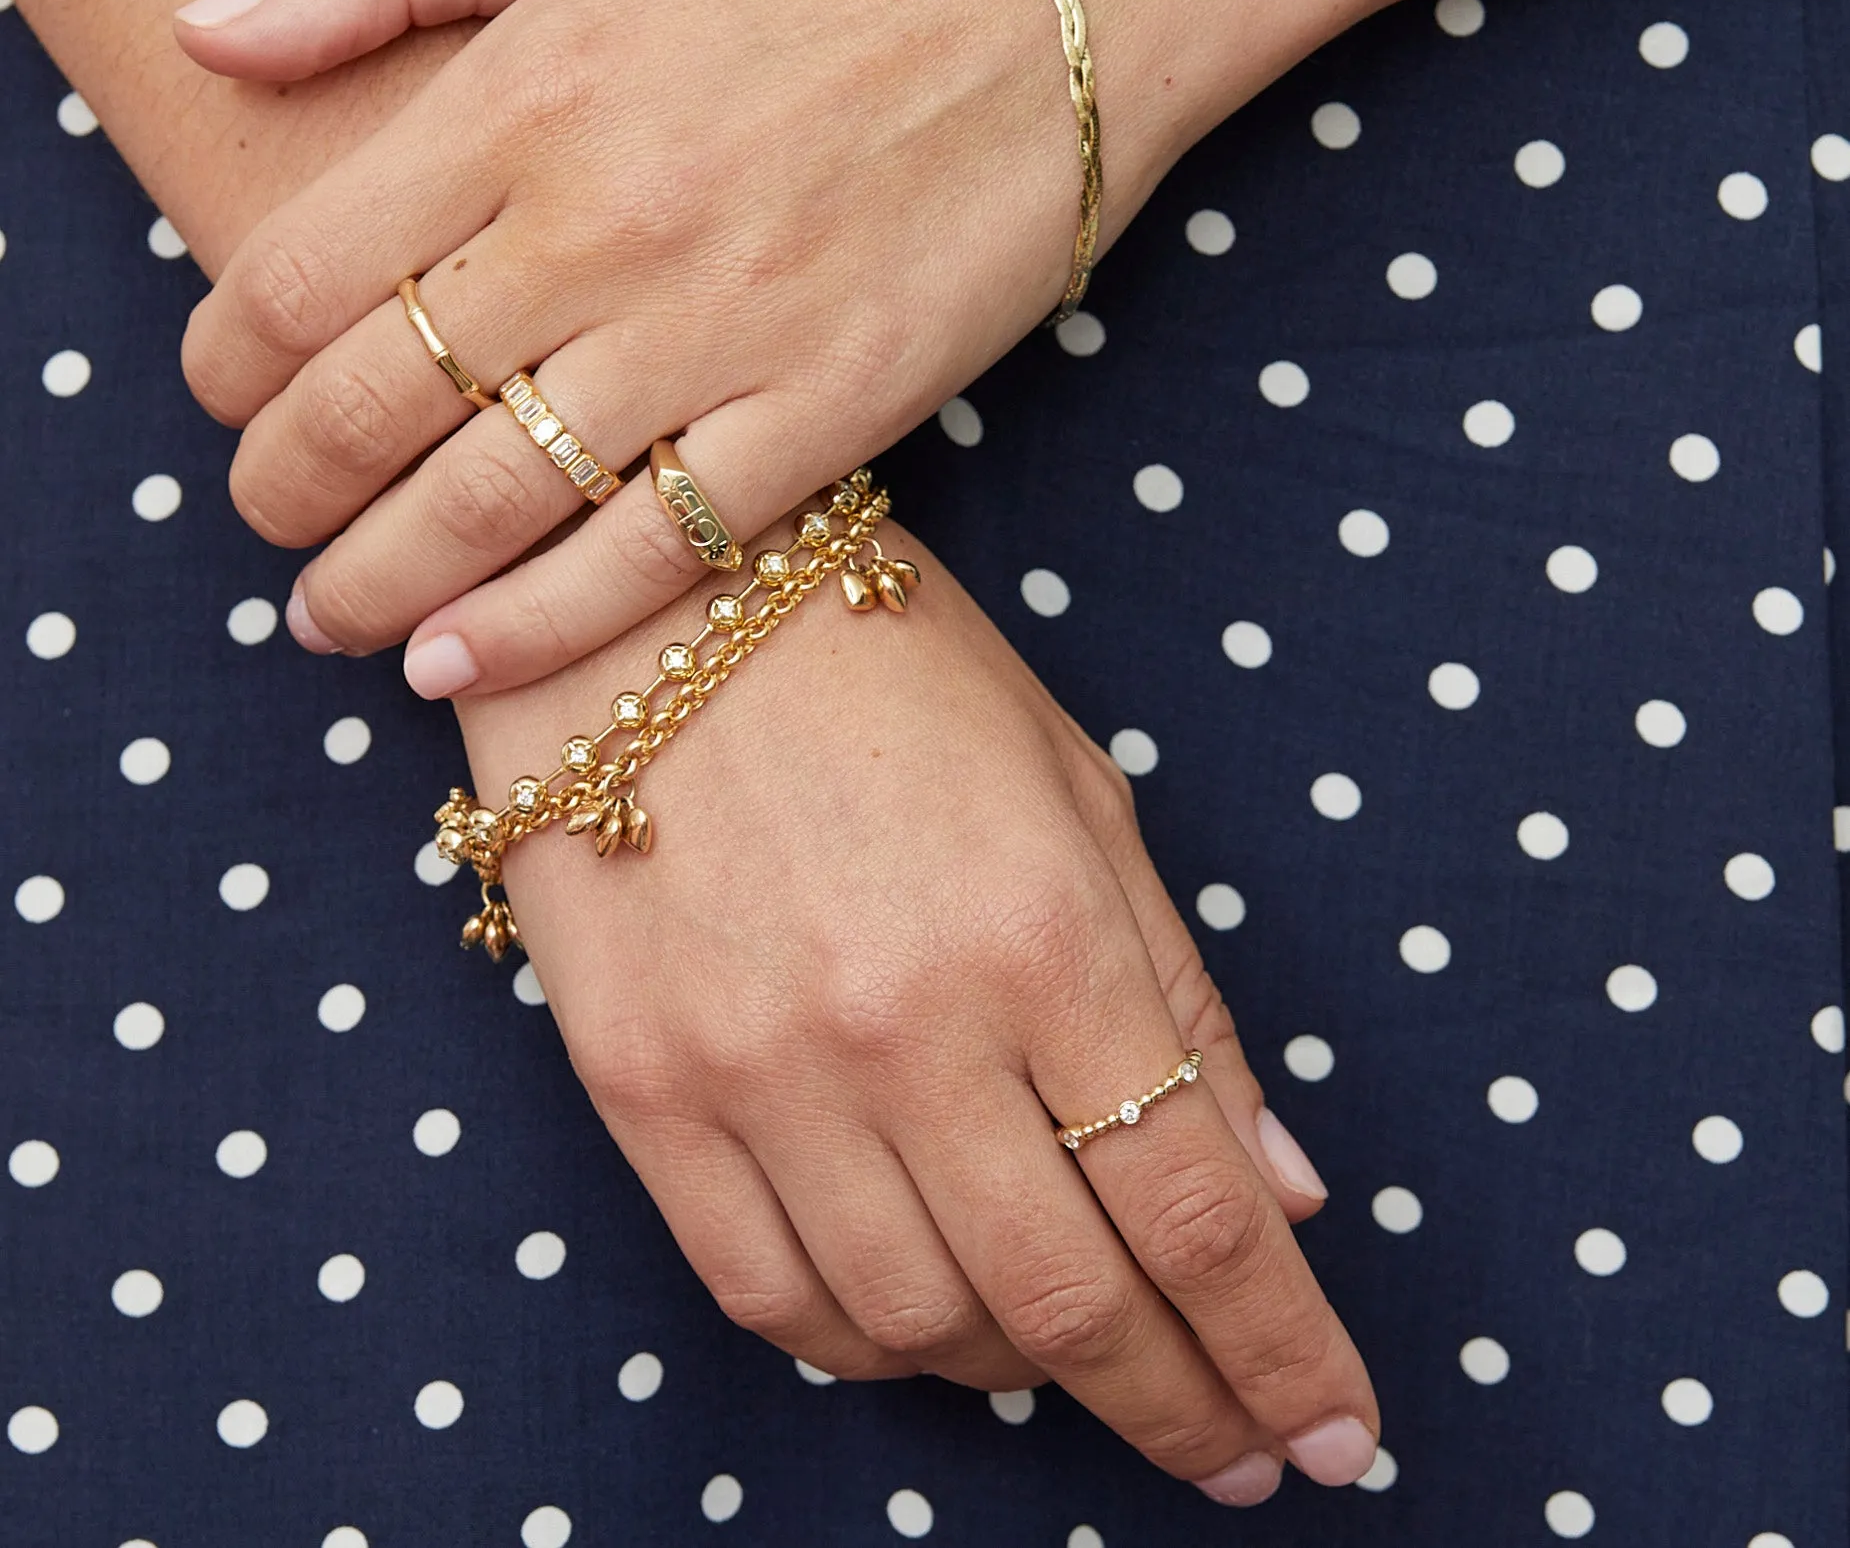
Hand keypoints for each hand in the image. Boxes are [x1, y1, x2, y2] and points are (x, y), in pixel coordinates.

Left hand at [174, 0, 1182, 696]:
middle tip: (266, 521)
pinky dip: (542, 623)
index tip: (221, 394)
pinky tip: (460, 658)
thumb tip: (209, 32)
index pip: (296, 274)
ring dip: (377, 580)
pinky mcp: (832, 409)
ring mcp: (721, 331)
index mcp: (526, 91)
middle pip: (370, 407)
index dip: (224, 362)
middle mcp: (602, 223)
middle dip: (281, 489)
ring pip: (491, 502)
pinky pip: (657, 551)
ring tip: (332, 619)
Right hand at [452, 521, 1379, 1503]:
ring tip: (1083, 1357)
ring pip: (923, 1322)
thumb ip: (1180, 1001)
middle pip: (1074, 1302)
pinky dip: (869, 1346)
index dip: (1283, 1350)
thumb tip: (1285, 1188)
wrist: (653, 596)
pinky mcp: (644, 1090)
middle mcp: (904, 1025)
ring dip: (1029, 1374)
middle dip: (1184, 1407)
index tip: (1335, 1435)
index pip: (1198, 1208)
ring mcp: (758, 1068)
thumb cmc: (891, 673)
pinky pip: (769, 1295)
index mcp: (1044, 932)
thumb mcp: (1079, 796)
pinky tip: (926, 1324)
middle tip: (1240, 1453)